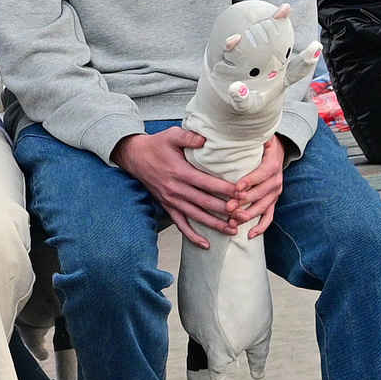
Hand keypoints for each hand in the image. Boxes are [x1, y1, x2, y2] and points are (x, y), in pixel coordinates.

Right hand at [115, 128, 240, 250]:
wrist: (134, 156)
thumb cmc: (156, 145)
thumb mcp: (172, 134)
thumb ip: (189, 137)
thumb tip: (206, 140)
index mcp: (180, 172)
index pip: (207, 183)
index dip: (225, 189)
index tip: (242, 193)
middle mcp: (176, 189)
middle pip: (205, 203)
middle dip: (227, 211)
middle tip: (245, 215)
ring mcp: (171, 200)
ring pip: (196, 216)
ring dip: (215, 225)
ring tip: (233, 230)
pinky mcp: (167, 206)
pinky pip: (180, 224)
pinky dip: (193, 236)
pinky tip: (206, 244)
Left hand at [225, 136, 287, 237]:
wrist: (276, 148)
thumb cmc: (260, 142)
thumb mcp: (259, 135)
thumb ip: (251, 134)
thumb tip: (239, 131)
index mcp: (272, 163)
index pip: (262, 173)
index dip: (250, 180)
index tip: (236, 187)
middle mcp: (276, 179)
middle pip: (262, 193)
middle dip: (245, 201)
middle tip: (228, 207)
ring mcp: (275, 192)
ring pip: (264, 207)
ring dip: (250, 215)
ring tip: (235, 221)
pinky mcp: (272, 200)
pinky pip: (269, 216)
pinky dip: (261, 227)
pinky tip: (249, 235)